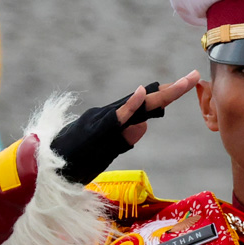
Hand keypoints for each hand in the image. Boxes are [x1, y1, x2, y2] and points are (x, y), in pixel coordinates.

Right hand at [48, 75, 198, 183]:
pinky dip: (131, 104)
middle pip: (147, 100)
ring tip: (184, 82)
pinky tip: (144, 92)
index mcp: (116, 119)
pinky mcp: (98, 129)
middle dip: (173, 89)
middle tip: (195, 76)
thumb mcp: (107, 148)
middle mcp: (112, 115)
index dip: (167, 94)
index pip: (146, 105)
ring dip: (162, 94)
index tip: (189, 83)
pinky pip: (117, 116)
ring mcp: (105, 120)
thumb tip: (144, 125)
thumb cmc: (76, 158)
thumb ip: (125, 137)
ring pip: (138, 105)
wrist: (48, 167)